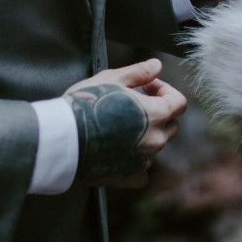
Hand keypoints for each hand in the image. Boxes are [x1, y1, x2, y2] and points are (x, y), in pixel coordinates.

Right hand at [65, 58, 184, 188]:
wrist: (62, 138)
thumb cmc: (85, 105)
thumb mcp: (111, 79)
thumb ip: (139, 72)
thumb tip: (156, 65)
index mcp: (156, 115)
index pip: (179, 103)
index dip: (165, 90)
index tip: (146, 86)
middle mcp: (155, 140)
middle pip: (171, 125)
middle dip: (159, 112)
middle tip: (133, 104)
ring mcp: (142, 161)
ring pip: (155, 146)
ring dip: (145, 135)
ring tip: (120, 125)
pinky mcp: (128, 176)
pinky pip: (142, 171)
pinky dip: (135, 161)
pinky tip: (120, 151)